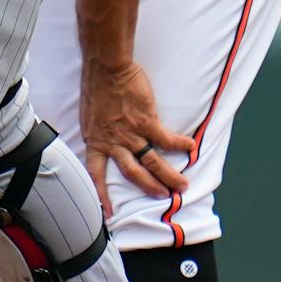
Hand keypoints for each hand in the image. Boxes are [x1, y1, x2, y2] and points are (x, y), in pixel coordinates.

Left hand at [79, 59, 192, 217]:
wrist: (105, 68)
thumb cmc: (96, 87)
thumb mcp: (89, 116)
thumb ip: (98, 132)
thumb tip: (102, 140)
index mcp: (95, 140)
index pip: (95, 174)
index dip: (101, 194)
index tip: (107, 213)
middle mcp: (112, 141)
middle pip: (132, 173)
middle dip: (149, 187)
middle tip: (162, 197)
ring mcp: (130, 132)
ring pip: (151, 160)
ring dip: (167, 174)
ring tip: (181, 185)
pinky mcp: (146, 120)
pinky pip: (165, 139)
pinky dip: (179, 144)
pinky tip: (190, 149)